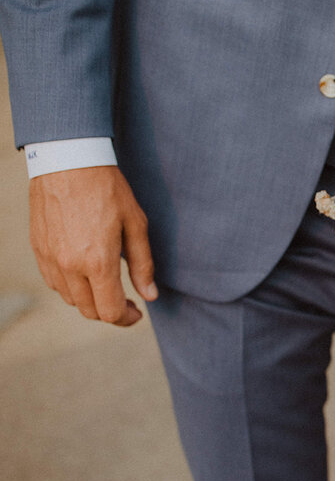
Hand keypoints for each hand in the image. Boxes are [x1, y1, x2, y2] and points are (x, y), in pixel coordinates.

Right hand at [28, 165, 157, 325]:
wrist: (68, 161)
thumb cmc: (108, 190)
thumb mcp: (136, 225)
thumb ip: (143, 265)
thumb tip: (150, 296)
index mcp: (98, 262)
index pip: (109, 312)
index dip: (127, 319)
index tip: (138, 312)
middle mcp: (70, 266)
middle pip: (89, 311)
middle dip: (110, 312)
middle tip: (127, 301)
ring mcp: (50, 259)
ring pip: (70, 299)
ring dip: (90, 300)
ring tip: (108, 285)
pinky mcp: (38, 249)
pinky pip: (54, 282)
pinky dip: (71, 287)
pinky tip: (86, 273)